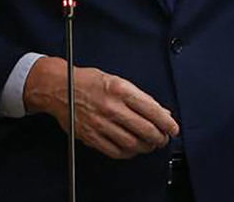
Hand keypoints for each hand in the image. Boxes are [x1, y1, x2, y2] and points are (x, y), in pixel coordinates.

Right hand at [24, 56, 179, 158]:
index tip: (173, 129)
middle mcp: (111, 108)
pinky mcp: (90, 136)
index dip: (167, 123)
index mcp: (121, 90)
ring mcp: (100, 124)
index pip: (152, 110)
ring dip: (146, 147)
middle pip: (145, 129)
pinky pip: (114, 151)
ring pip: (131, 143)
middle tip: (163, 139)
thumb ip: (140, 98)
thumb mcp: (118, 81)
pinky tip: (132, 149)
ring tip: (150, 144)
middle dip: (159, 137)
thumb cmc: (89, 81)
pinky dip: (128, 153)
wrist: (59, 88)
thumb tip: (161, 112)